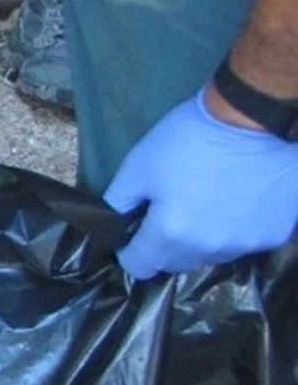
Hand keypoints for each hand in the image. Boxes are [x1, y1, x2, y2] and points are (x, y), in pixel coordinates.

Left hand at [103, 90, 297, 277]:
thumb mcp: (137, 166)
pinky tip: (235, 201)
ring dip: (201, 239)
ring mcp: (245, 244)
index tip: (135, 230)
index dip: (130, 250)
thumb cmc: (189, 139)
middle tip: (172, 209)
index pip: (139, 266)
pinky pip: (243, 243)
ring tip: (205, 203)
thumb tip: (112, 226)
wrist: (251, 118)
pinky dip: (235, 229)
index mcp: (171, 234)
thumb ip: (118, 203)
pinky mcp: (272, 235)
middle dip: (165, 243)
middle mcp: (209, 249)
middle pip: (175, 262)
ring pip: (210, 255)